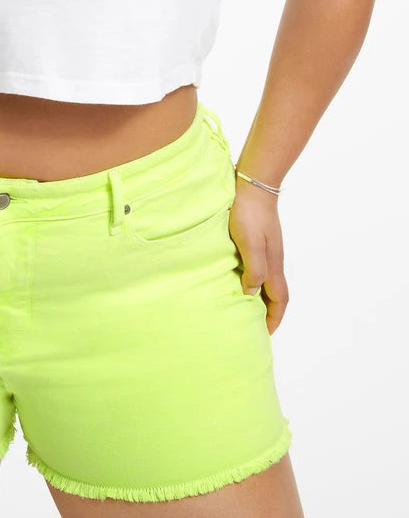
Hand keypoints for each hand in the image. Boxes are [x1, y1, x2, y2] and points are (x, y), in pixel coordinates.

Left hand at [228, 176, 287, 335]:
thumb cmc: (249, 213)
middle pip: (275, 292)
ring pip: (267, 279)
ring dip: (260, 295)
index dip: (274, 318)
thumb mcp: (249, 243)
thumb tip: (251, 294)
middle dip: (268, 311)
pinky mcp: (259, 238)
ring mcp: (268, 248)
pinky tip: (238, 274)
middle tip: (254, 324)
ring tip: (245, 305)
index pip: (279, 300)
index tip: (264, 333)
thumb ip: (254, 269)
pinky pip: (259, 265)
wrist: (253, 184)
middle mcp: (273, 259)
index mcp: (273, 264)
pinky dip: (253, 278)